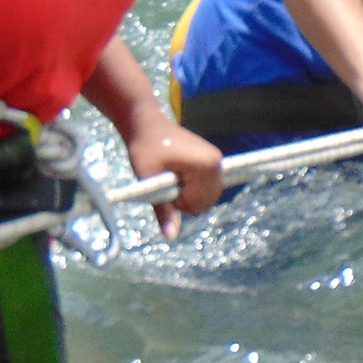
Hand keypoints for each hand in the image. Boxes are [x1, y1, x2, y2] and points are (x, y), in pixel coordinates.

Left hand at [122, 110, 223, 238]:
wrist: (147, 125)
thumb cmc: (145, 149)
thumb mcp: (150, 181)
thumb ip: (163, 210)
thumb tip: (171, 237)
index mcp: (206, 165)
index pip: (197, 204)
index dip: (176, 201)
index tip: (163, 183)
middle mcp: (217, 162)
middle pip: (206, 201)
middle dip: (185, 199)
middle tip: (166, 180)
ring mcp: (217, 160)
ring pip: (208, 196)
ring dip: (189, 195)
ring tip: (172, 177)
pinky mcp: (212, 160)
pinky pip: (207, 187)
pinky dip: (193, 189)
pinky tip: (178, 175)